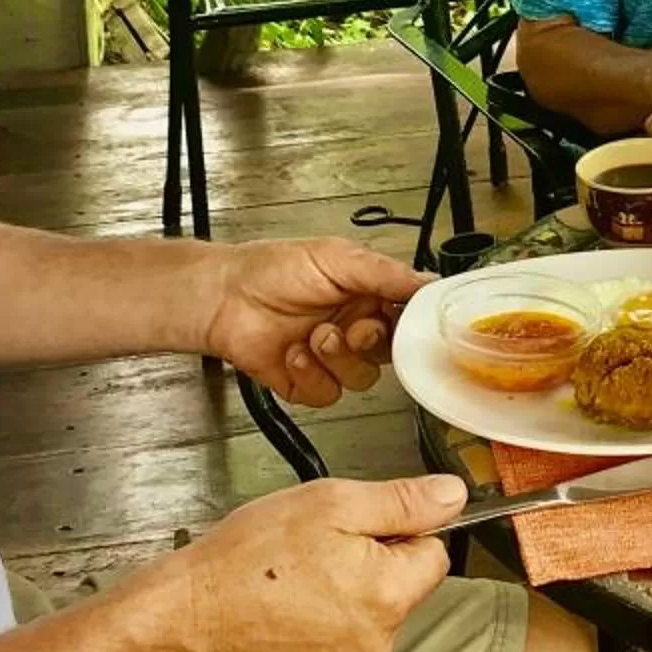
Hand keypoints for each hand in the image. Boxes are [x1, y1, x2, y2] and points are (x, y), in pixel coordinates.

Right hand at [163, 474, 466, 651]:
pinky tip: (283, 610)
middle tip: (317, 548)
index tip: (359, 526)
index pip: (434, 554)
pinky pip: (337, 647)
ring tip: (294, 580)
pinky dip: (318, 628)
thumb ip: (401, 502)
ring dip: (344, 597)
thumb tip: (452, 497)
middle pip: (401, 589)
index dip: (401, 531)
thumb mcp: (331, 504)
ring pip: (368, 618)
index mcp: (388, 594)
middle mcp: (376, 643)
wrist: (187, 617)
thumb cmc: (249, 558)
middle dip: (371, 564)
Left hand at [204, 237, 426, 409]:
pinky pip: (328, 394)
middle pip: (389, 353)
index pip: (405, 318)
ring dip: (337, 357)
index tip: (408, 325)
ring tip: (313, 336)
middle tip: (354, 329)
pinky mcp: (307, 383)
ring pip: (362, 378)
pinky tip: (292, 353)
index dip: (409, 326)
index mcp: (366, 296)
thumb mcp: (336, 258)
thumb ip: (385, 273)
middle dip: (369, 342)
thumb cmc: (272, 269)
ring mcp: (331, 358)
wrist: (224, 298)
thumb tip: (428, 281)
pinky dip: (310, 374)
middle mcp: (352, 328)